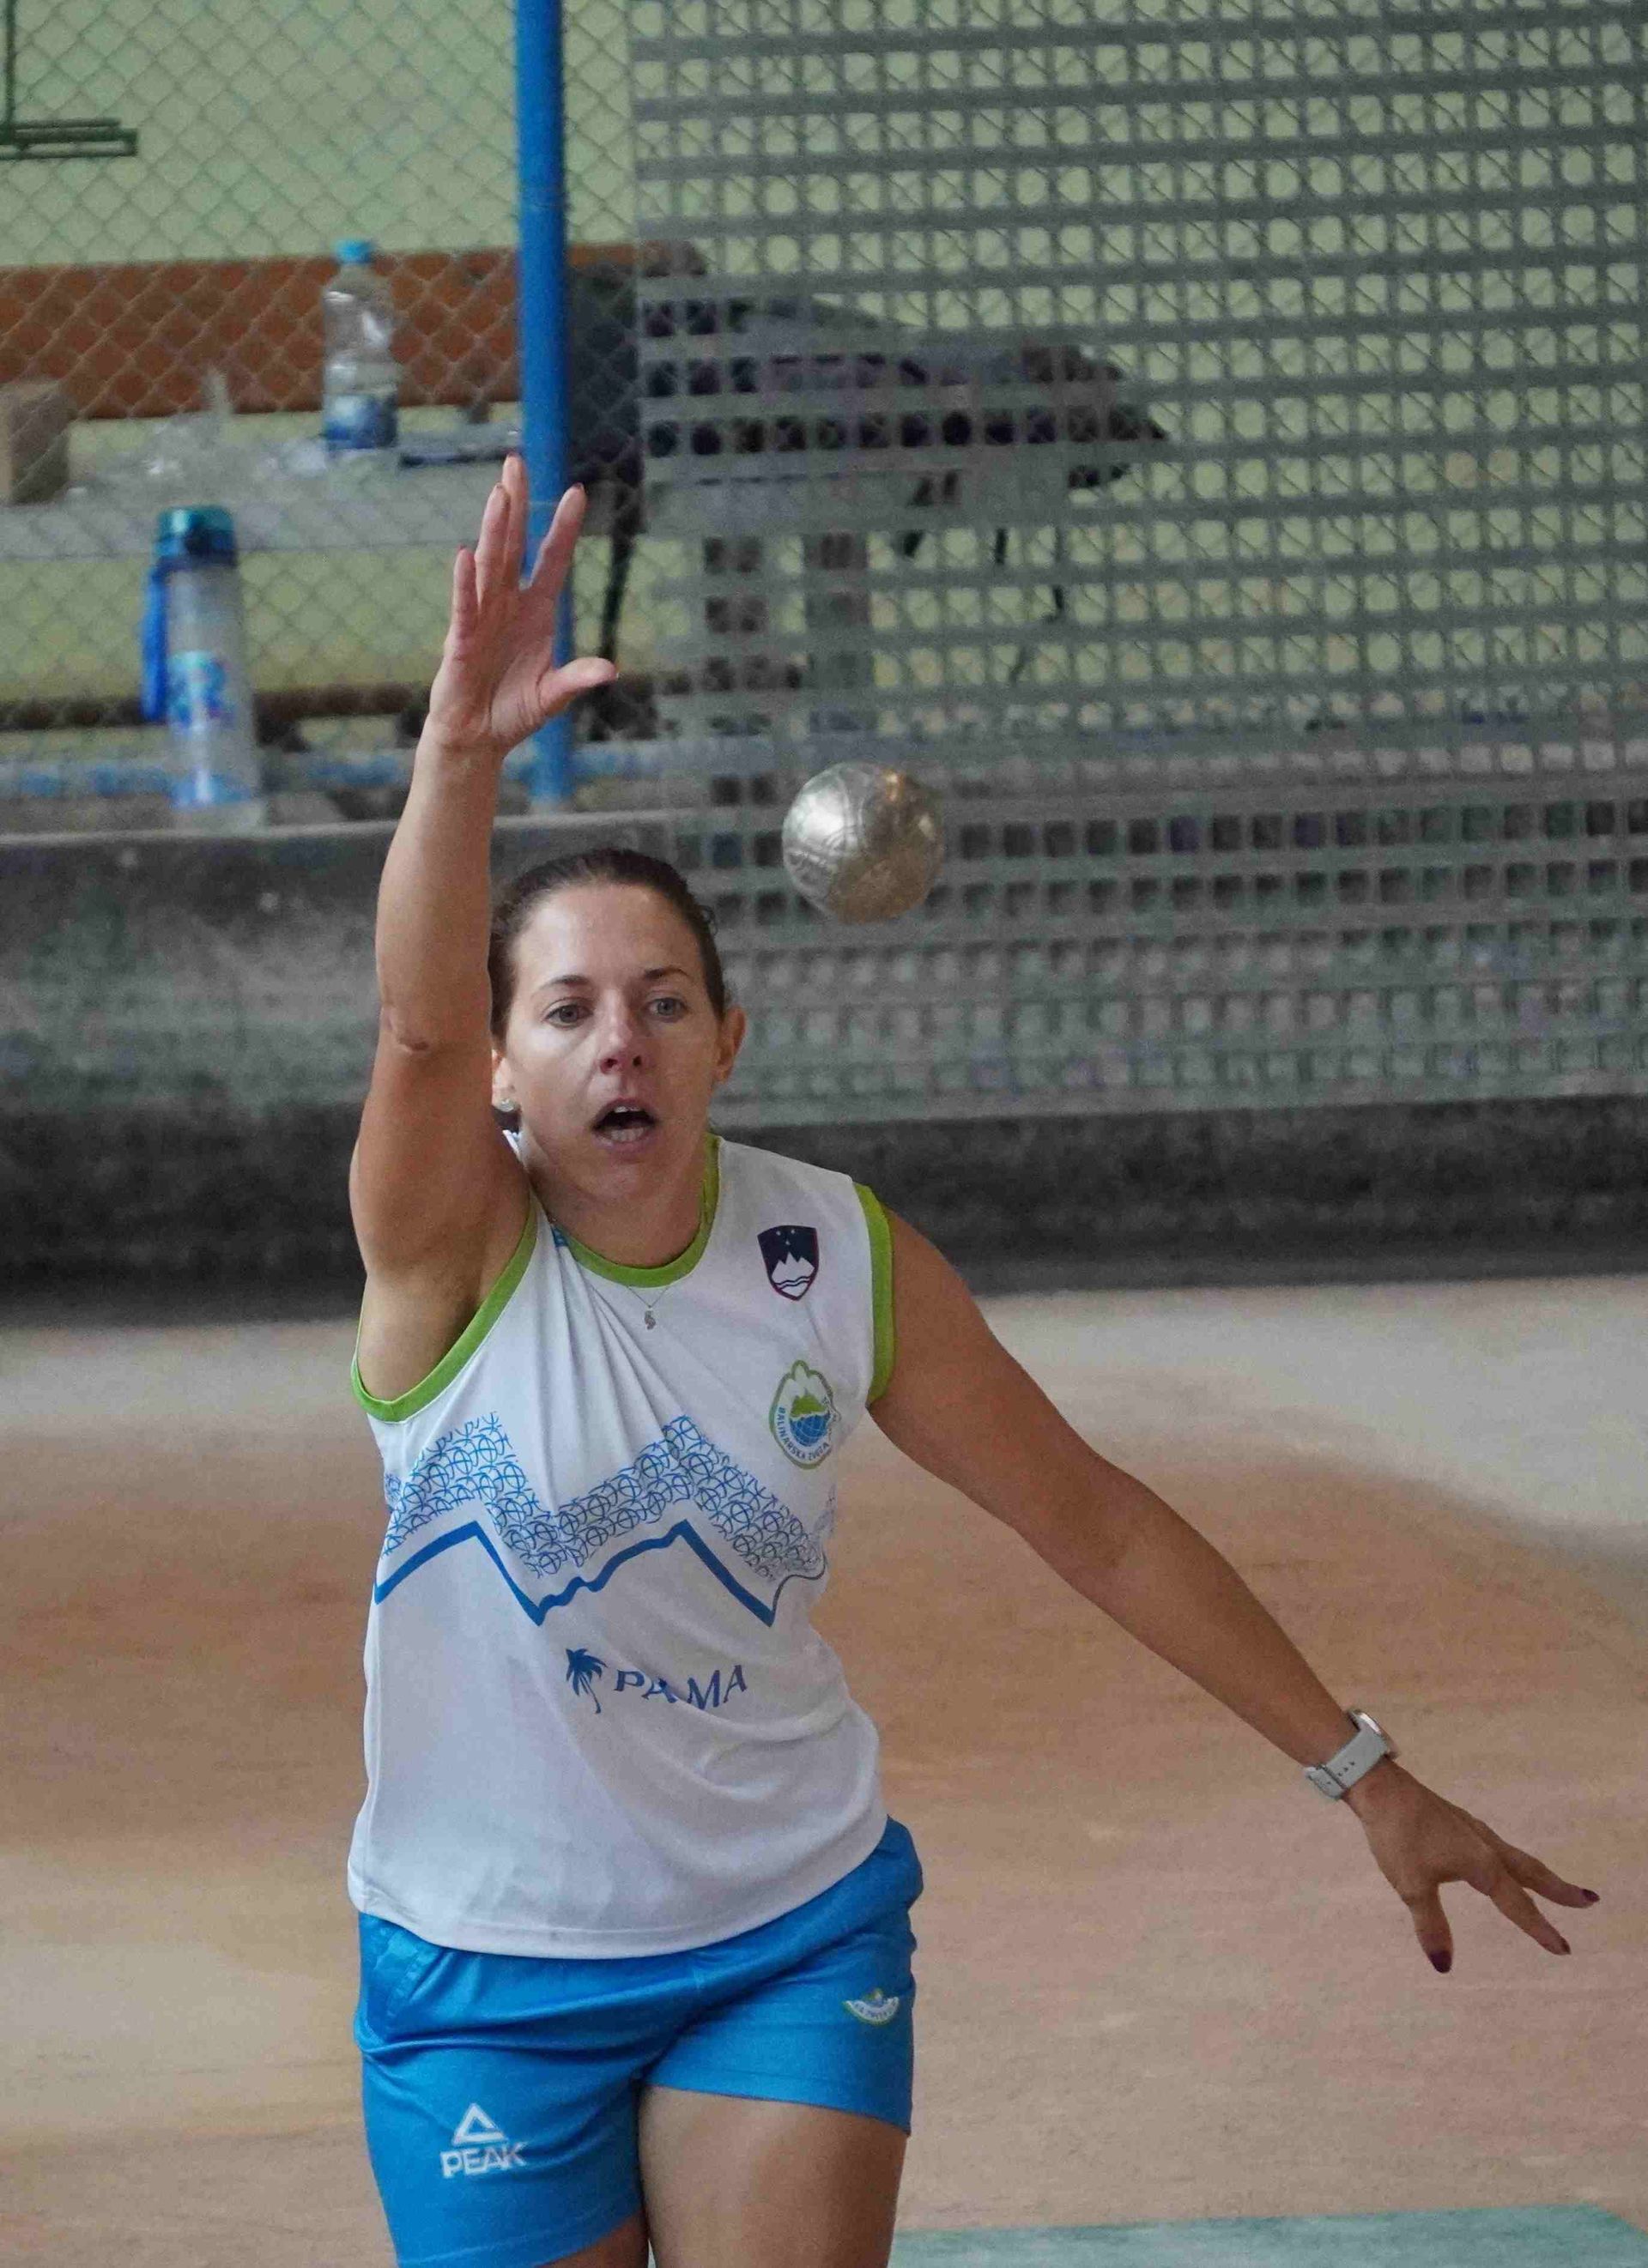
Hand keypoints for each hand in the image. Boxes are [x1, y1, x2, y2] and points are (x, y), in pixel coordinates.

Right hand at [425, 455, 617, 760]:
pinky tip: (466, 554)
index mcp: (535, 611)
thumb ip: (578, 679)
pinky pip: (464, 606)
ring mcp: (483, 618)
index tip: (577, 491)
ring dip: (495, 530)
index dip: (563, 528)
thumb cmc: (514, 711)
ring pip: (490, 565)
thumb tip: (610, 670)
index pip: (551, 560)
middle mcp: (508, 605)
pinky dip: (465, 583)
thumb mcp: (553, 695)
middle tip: (517, 462)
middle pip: (514, 546)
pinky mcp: (461, 640)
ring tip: (500, 493)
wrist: (479, 738)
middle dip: (517, 505)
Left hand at [1347, 1762, 1599, 1971]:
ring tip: (1556, 1887)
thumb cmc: (1397, 1835)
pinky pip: (1498, 1849)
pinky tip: (1501, 1865)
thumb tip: (1445, 1966)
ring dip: (1540, 1875)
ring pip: (1516, 1858)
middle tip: (1590, 1901)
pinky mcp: (1458, 1824)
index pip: (1518, 1904)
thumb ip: (1431, 1926)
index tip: (1564, 1949)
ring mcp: (1473, 1832)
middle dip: (1560, 1890)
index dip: (1540, 1929)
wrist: (1379, 1788)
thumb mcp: (1411, 1886)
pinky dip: (1513, 1862)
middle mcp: (1485, 1846)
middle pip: (1532, 1873)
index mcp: (1481, 1864)